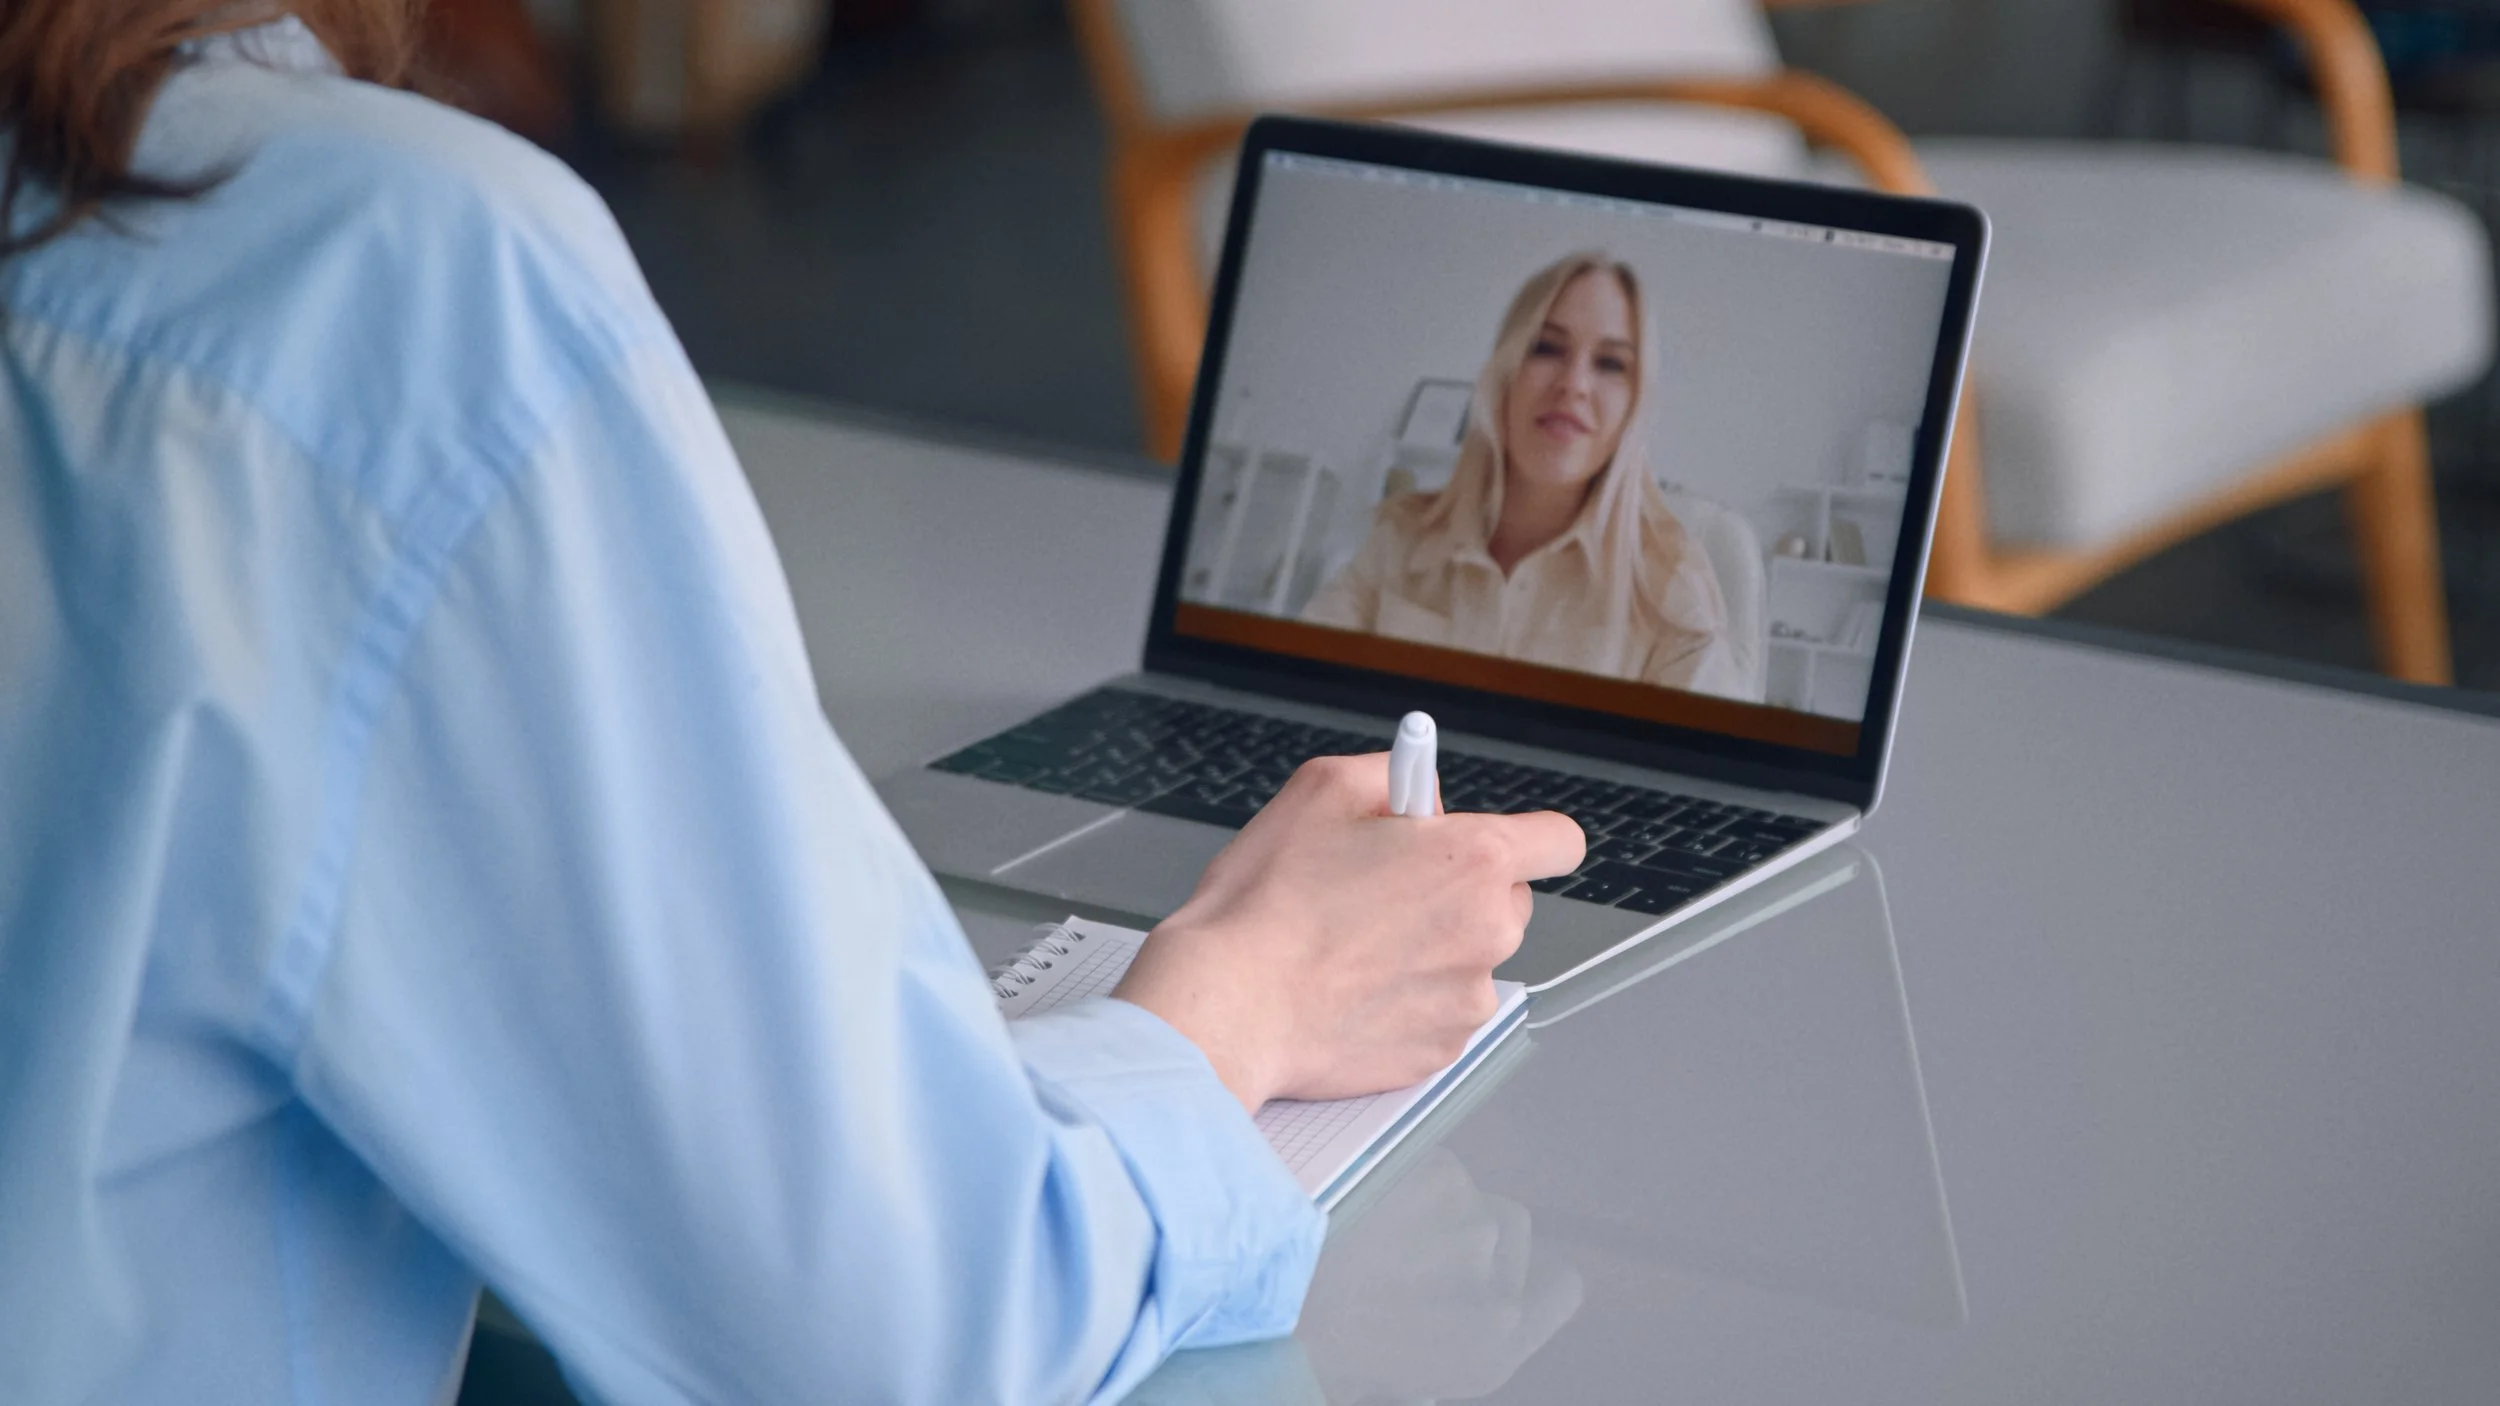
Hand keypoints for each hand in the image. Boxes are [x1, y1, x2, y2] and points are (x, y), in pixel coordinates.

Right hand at [1112, 753, 1583, 1109]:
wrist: (1229, 1004)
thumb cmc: (1265, 904)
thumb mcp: (1320, 789)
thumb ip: (1391, 774)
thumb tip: (1420, 789)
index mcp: (1472, 859)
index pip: (1559, 841)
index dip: (1527, 836)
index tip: (1494, 840)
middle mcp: (1487, 931)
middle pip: (1508, 900)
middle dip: (1460, 891)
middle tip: (1385, 888)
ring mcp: (1467, 998)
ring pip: (1470, 957)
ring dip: (1431, 947)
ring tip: (1353, 945)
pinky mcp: (1439, 1050)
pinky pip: (1439, 1011)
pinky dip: (1407, 999)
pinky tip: (1350, 987)